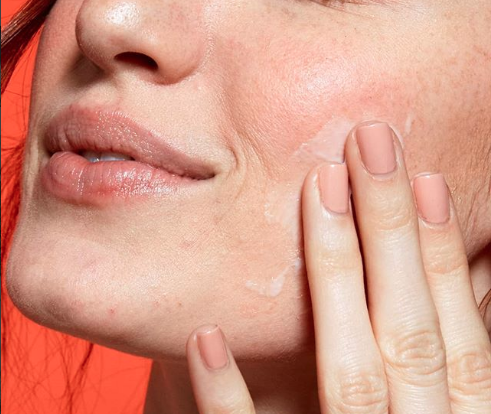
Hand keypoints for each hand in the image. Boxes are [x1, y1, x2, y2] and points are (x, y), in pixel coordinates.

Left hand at [185, 122, 490, 412]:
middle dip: (392, 231)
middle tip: (372, 142)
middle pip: (409, 334)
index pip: (458, 337)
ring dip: (334, 276)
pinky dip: (227, 398)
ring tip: (317, 191)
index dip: (445, 256)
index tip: (427, 178)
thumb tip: (463, 283)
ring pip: (350, 375)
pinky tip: (207, 335)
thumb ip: (435, 369)